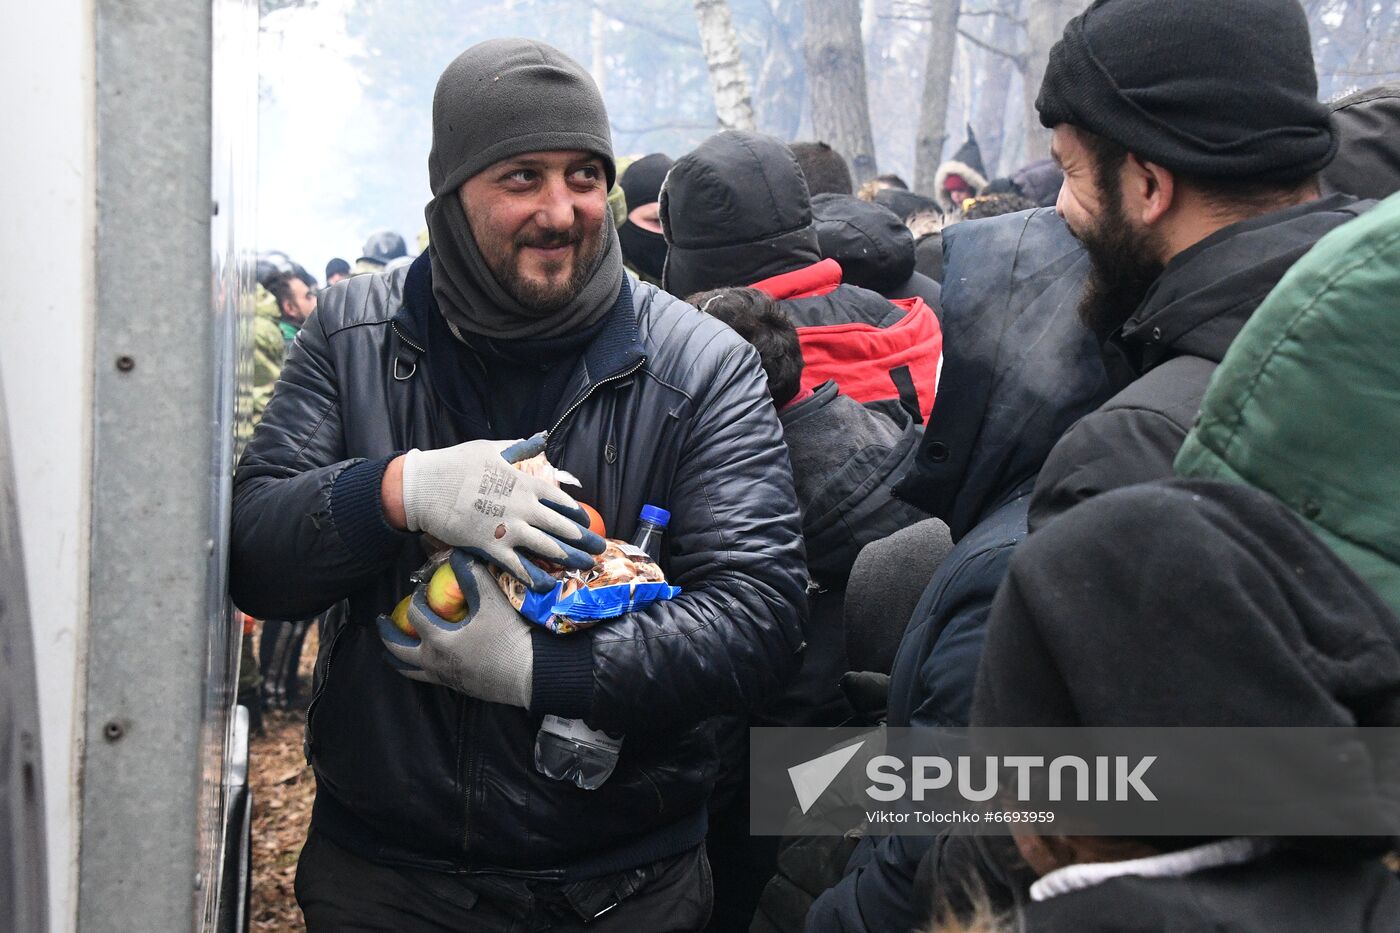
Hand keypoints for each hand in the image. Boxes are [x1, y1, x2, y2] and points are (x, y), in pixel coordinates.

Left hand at [377, 551, 535, 707]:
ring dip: (396, 658)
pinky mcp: (457, 687)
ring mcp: (444, 677)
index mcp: (438, 639)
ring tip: (389, 652)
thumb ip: (473, 576)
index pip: (415, 614)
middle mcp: (434, 661)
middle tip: (381, 621)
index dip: (416, 598)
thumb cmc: (509, 637)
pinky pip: (427, 679)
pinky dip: (416, 669)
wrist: (529, 674)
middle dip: (387, 633)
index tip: (422, 589)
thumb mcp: (492, 602)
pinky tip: (422, 663)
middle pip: (398, 648)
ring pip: (409, 670)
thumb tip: (457, 555)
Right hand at [399, 433, 604, 590]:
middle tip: (599, 549)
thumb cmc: (457, 464)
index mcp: (524, 483)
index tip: (586, 521)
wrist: (426, 487)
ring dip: (569, 558)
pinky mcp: (491, 547)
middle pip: (561, 526)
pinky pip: (518, 565)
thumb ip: (519, 448)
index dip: (576, 513)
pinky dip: (534, 576)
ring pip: (547, 547)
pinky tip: (548, 584)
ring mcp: (508, 528)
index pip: (560, 500)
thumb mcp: (492, 449)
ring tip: (585, 566)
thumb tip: (540, 438)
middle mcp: (522, 507)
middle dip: (583, 539)